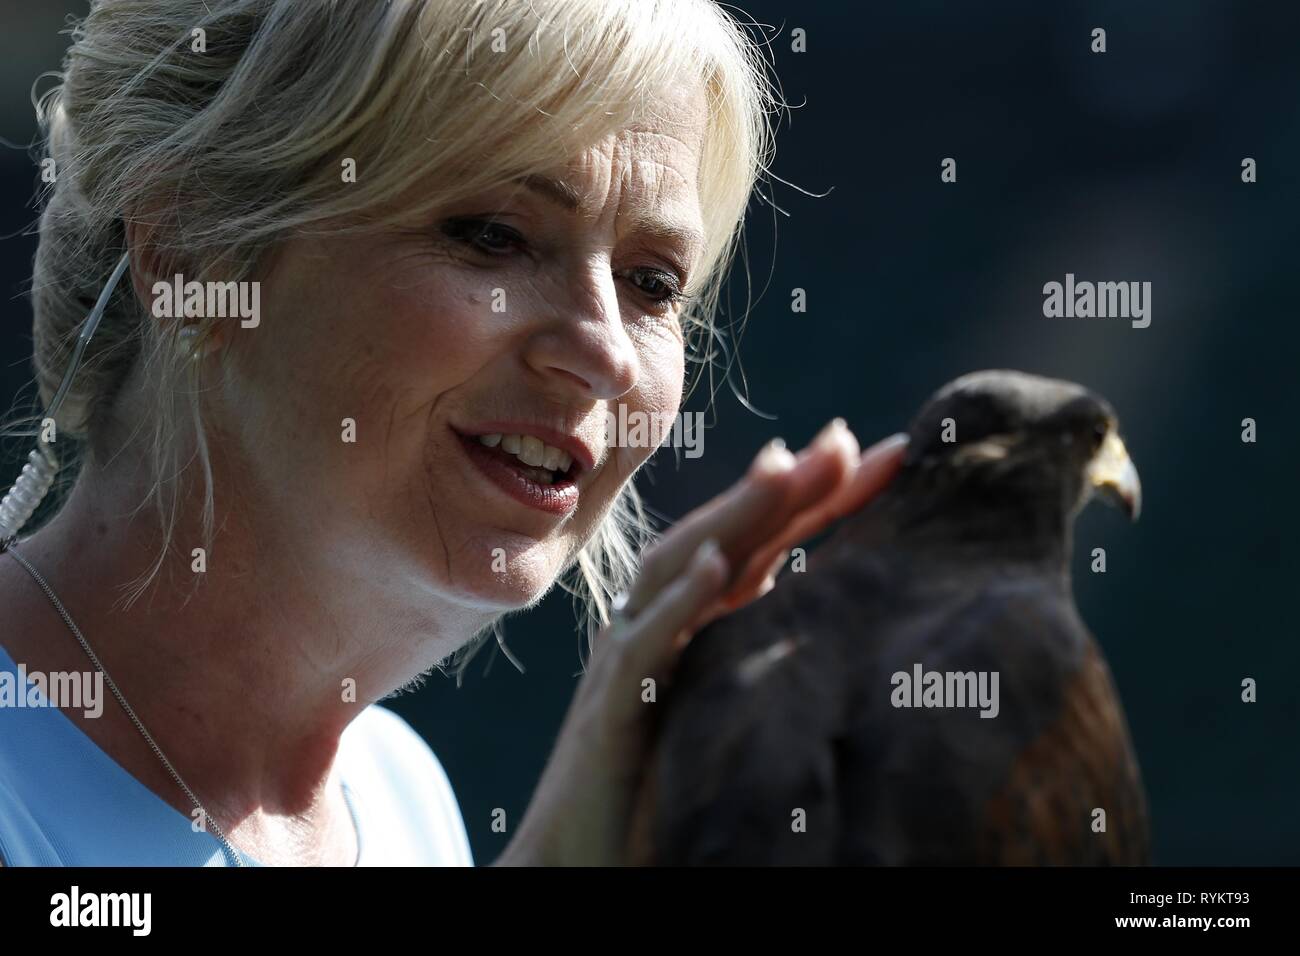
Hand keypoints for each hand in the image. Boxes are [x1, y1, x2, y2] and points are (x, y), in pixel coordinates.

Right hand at [494, 421, 907, 865]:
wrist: (579, 860)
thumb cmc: (658, 786)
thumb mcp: (724, 706)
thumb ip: (766, 650)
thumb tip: (845, 614)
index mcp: (697, 626)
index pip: (765, 543)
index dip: (820, 496)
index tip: (891, 454)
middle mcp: (661, 627)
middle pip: (724, 535)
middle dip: (786, 485)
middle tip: (847, 437)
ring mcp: (629, 660)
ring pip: (676, 568)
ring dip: (732, 515)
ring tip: (785, 469)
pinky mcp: (610, 710)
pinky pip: (642, 647)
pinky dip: (679, 602)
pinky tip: (719, 565)